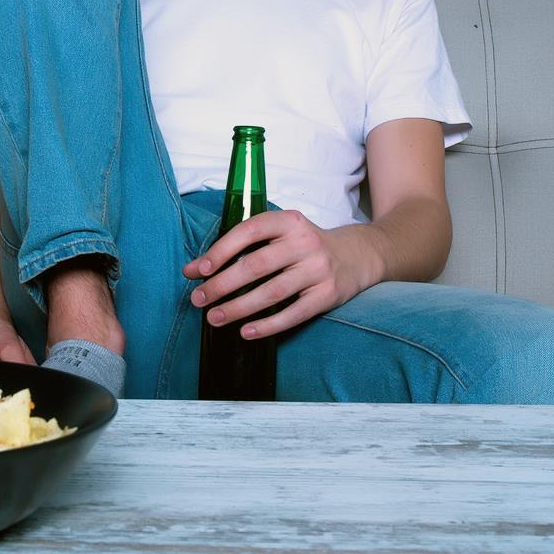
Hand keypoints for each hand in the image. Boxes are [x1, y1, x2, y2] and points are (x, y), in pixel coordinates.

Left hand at [182, 210, 379, 339]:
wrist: (357, 255)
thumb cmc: (304, 245)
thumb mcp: (280, 233)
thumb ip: (244, 245)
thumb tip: (196, 269)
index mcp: (288, 221)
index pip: (248, 231)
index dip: (221, 251)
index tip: (198, 270)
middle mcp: (305, 243)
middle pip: (256, 265)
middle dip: (222, 284)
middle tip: (199, 299)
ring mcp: (318, 270)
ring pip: (272, 292)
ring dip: (239, 308)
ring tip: (214, 318)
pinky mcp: (328, 295)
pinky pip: (293, 314)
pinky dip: (268, 325)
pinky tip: (246, 331)